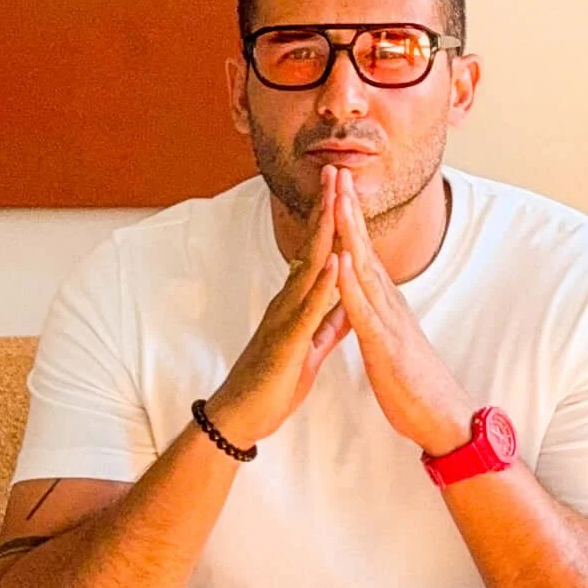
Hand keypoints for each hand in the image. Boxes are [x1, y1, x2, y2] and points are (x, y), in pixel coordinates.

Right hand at [206, 182, 348, 446]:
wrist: (241, 418)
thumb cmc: (271, 384)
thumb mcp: (309, 348)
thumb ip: (327, 323)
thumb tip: (346, 303)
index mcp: (294, 303)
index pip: (315, 252)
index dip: (328, 219)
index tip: (340, 187)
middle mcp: (287, 302)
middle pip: (310, 247)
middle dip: (324, 208)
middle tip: (335, 170)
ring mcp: (285, 319)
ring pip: (308, 268)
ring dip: (323, 233)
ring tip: (336, 199)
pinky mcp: (286, 342)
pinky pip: (307, 309)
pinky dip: (323, 284)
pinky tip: (334, 262)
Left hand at [327, 169, 474, 453]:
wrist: (443, 417)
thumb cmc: (415, 383)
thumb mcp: (390, 340)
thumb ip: (377, 316)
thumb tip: (367, 296)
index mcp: (386, 304)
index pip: (363, 253)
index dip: (348, 220)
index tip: (336, 188)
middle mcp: (390, 304)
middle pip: (364, 249)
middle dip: (349, 210)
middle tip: (337, 172)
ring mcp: (389, 322)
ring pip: (364, 270)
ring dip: (349, 234)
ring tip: (337, 200)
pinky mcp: (386, 345)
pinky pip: (365, 312)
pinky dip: (351, 285)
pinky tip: (340, 263)